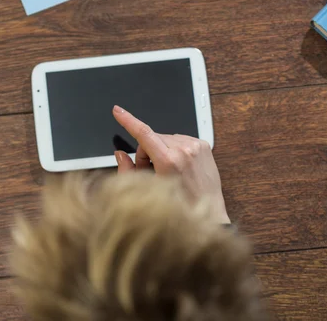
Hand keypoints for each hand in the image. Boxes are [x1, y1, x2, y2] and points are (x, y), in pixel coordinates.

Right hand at [112, 105, 229, 223]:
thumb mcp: (148, 191)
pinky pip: (179, 140)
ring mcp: (196, 146)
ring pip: (165, 138)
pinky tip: (178, 166)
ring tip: (168, 171)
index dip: (128, 120)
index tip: (118, 111)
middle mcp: (184, 149)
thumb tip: (120, 154)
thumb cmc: (179, 208)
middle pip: (152, 138)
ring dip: (161, 150)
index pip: (143, 133)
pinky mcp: (203, 145)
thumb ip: (129, 170)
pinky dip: (174, 149)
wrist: (208, 214)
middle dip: (146, 152)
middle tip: (151, 172)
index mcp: (170, 161)